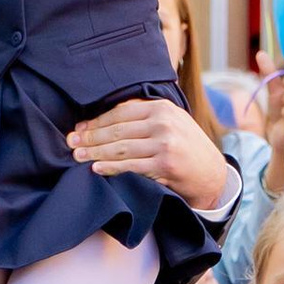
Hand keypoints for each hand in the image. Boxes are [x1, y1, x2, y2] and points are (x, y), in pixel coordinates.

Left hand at [68, 96, 233, 210]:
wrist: (212, 175)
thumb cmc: (186, 149)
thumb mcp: (172, 123)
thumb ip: (146, 118)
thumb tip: (104, 120)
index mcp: (162, 108)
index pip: (122, 111)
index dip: (97, 120)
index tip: (80, 128)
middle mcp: (164, 122)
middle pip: (117, 129)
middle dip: (90, 136)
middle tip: (71, 142)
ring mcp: (165, 144)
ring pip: (121, 147)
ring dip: (95, 152)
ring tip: (77, 156)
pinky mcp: (164, 165)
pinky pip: (130, 166)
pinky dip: (110, 167)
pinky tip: (96, 168)